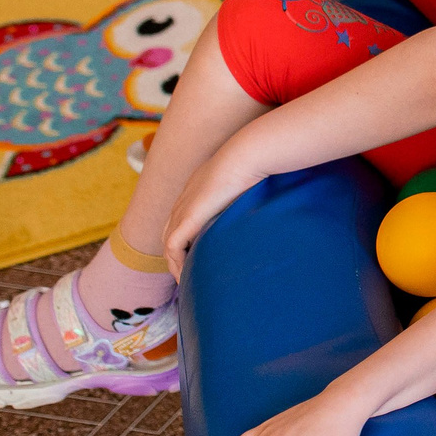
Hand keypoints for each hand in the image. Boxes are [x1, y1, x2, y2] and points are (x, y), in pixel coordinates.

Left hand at [163, 142, 269, 276]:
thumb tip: (266, 202)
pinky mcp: (188, 218)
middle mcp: (185, 199)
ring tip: (189, 280)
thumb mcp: (248, 180)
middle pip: (170, 232)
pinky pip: (173, 247)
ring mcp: (184, 208)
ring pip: (168, 243)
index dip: (186, 237)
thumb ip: (247, 193)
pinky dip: (177, 263)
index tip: (200, 254)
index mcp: (197, 188)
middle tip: (191, 272)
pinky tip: (187, 275)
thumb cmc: (256, 164)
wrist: (248, 156)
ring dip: (176, 263)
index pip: (182, 218)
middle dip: (177, 254)